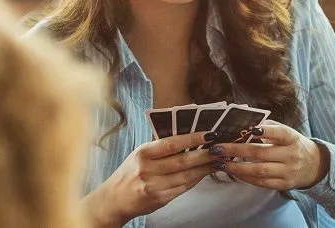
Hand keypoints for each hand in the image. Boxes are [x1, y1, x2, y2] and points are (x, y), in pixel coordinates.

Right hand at [85, 131, 217, 224]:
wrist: (113, 200)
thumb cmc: (129, 173)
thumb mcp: (140, 155)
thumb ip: (161, 148)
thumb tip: (190, 138)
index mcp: (142, 153)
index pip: (173, 143)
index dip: (194, 138)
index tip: (210, 134)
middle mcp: (147, 169)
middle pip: (183, 160)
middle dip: (206, 154)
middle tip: (221, 148)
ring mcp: (153, 186)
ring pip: (187, 175)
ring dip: (205, 168)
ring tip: (218, 160)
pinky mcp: (159, 199)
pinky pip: (184, 188)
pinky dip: (197, 179)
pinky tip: (205, 173)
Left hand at [212, 121, 328, 190]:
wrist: (314, 166)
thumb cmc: (294, 146)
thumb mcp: (288, 134)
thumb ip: (270, 128)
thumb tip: (246, 124)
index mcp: (293, 139)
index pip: (280, 133)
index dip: (266, 131)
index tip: (250, 129)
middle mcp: (292, 155)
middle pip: (261, 153)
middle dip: (236, 150)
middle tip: (217, 149)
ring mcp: (288, 171)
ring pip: (258, 170)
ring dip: (236, 167)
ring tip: (220, 163)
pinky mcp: (284, 184)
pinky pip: (261, 182)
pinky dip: (245, 177)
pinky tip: (234, 172)